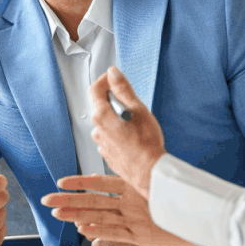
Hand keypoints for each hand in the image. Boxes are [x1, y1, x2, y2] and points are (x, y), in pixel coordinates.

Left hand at [42, 173, 194, 245]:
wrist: (196, 217)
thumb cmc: (172, 200)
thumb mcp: (151, 185)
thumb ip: (131, 182)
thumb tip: (110, 178)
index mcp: (132, 185)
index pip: (99, 181)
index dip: (79, 182)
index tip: (61, 182)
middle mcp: (129, 201)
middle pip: (93, 199)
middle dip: (68, 199)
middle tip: (47, 199)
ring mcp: (133, 218)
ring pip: (99, 216)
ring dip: (76, 215)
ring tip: (58, 213)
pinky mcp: (138, 236)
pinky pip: (113, 232)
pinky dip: (96, 230)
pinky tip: (81, 229)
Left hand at [89, 67, 165, 197]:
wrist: (149, 171)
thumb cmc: (146, 142)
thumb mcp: (138, 109)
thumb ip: (123, 89)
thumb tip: (113, 73)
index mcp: (102, 115)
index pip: (95, 89)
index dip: (105, 80)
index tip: (114, 79)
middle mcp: (97, 129)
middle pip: (100, 106)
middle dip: (114, 100)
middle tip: (131, 103)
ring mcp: (101, 143)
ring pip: (106, 122)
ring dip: (116, 117)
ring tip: (135, 123)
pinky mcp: (107, 153)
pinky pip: (110, 136)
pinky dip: (118, 132)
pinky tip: (133, 137)